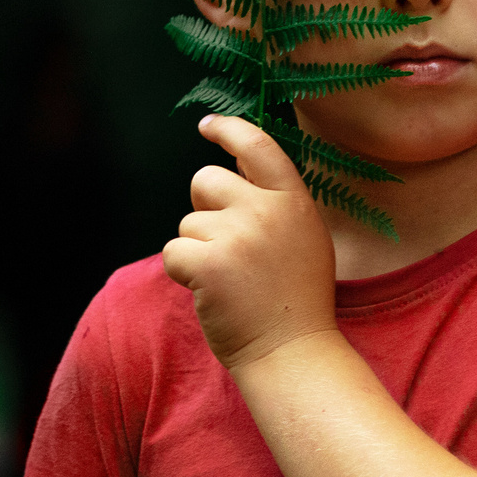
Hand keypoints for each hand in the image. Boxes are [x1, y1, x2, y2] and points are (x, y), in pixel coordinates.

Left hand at [161, 116, 337, 369]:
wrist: (292, 352)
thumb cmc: (293, 299)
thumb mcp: (302, 238)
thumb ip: (273, 201)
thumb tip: (233, 165)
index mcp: (293, 201)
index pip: (257, 144)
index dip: (228, 129)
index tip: (208, 125)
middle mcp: (266, 210)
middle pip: (206, 179)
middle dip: (203, 208)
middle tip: (225, 245)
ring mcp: (237, 236)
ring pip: (187, 222)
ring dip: (198, 250)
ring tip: (230, 280)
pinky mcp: (208, 263)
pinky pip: (173, 251)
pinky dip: (184, 273)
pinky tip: (212, 293)